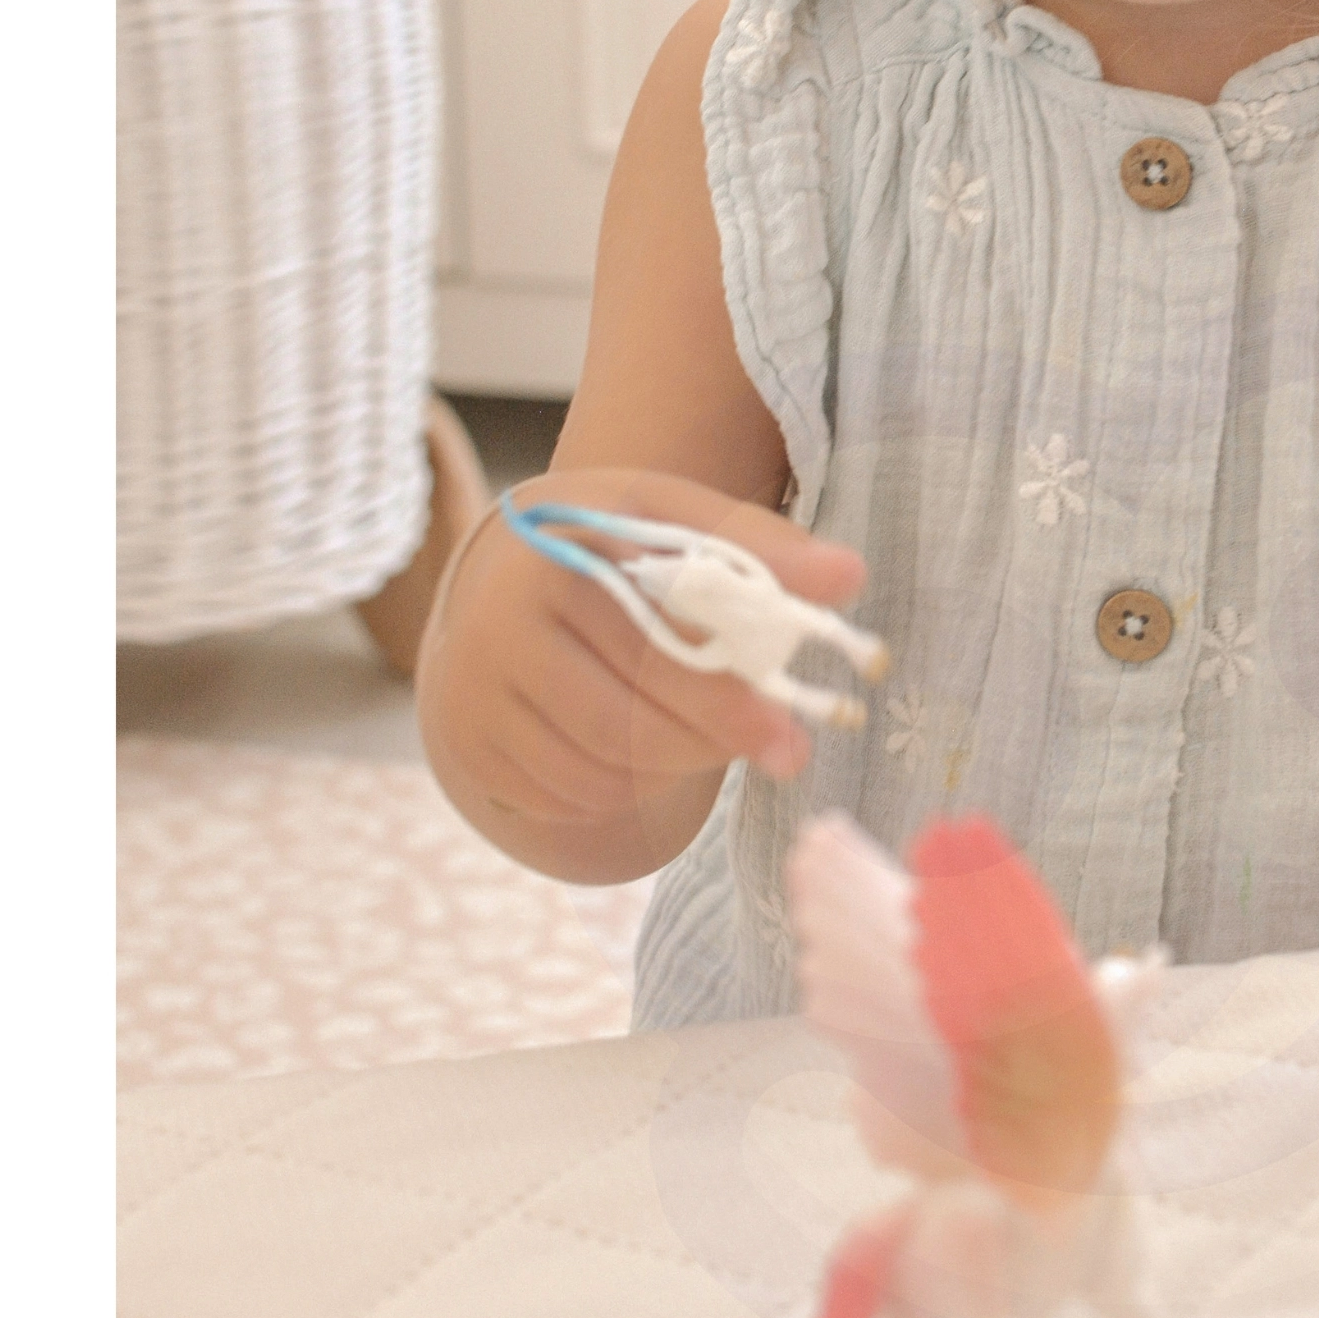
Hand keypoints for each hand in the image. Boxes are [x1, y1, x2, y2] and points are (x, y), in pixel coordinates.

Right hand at [418, 464, 867, 869]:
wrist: (500, 571)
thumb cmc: (612, 545)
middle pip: (622, 723)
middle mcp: (497, 626)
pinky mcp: (468, 744)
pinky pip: (566, 797)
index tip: (789, 732)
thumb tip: (851, 577)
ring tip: (707, 735)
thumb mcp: (677, 520)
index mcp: (556, 556)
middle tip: (784, 752)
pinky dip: (622, 789)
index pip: (647, 648)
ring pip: (598, 770)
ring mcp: (472, 691)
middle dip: (714, 742)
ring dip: (672, 768)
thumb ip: (761, 547)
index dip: (722, 699)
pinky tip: (643, 751)